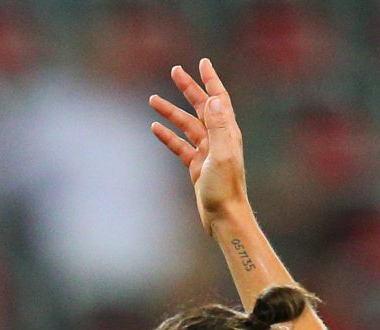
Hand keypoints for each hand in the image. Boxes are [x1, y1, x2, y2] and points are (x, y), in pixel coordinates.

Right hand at [149, 58, 247, 227]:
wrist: (224, 215)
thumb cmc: (225, 187)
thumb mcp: (222, 154)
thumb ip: (217, 126)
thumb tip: (212, 99)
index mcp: (227, 131)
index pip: (218, 98)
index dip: (210, 80)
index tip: (202, 63)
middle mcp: (218, 137)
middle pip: (201, 106)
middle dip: (188, 88)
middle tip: (174, 72)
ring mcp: (206, 151)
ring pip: (186, 125)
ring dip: (171, 112)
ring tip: (153, 99)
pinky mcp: (196, 165)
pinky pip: (179, 145)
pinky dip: (167, 135)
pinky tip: (155, 128)